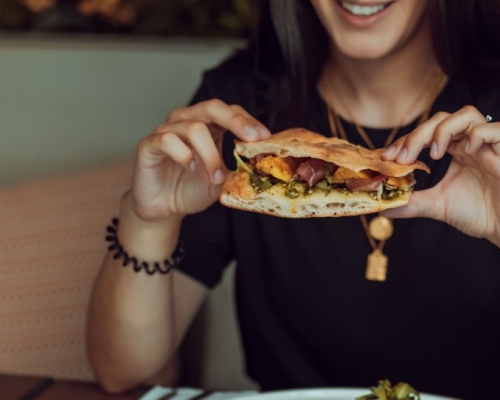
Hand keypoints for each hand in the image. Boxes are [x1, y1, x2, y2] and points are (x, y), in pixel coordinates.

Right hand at [129, 99, 269, 221]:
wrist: (164, 208)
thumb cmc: (191, 189)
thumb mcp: (221, 180)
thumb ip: (237, 170)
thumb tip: (261, 164)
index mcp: (207, 126)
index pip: (230, 111)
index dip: (247, 121)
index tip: (265, 137)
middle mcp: (186, 122)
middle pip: (213, 107)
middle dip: (236, 121)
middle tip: (252, 139)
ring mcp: (166, 130)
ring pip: (194, 128)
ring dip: (210, 155)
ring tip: (216, 177)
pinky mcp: (149, 144)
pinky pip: (168, 140)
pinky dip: (184, 154)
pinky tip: (190, 167)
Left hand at [381, 105, 499, 246]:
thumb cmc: (481, 213)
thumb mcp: (438, 206)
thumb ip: (412, 203)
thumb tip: (384, 207)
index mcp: (455, 150)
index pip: (426, 133)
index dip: (405, 140)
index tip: (387, 157)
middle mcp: (470, 143)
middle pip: (442, 119)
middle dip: (417, 135)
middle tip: (402, 157)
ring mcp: (489, 144)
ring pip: (466, 114)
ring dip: (443, 130)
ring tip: (435, 155)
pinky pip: (494, 129)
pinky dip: (477, 135)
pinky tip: (466, 152)